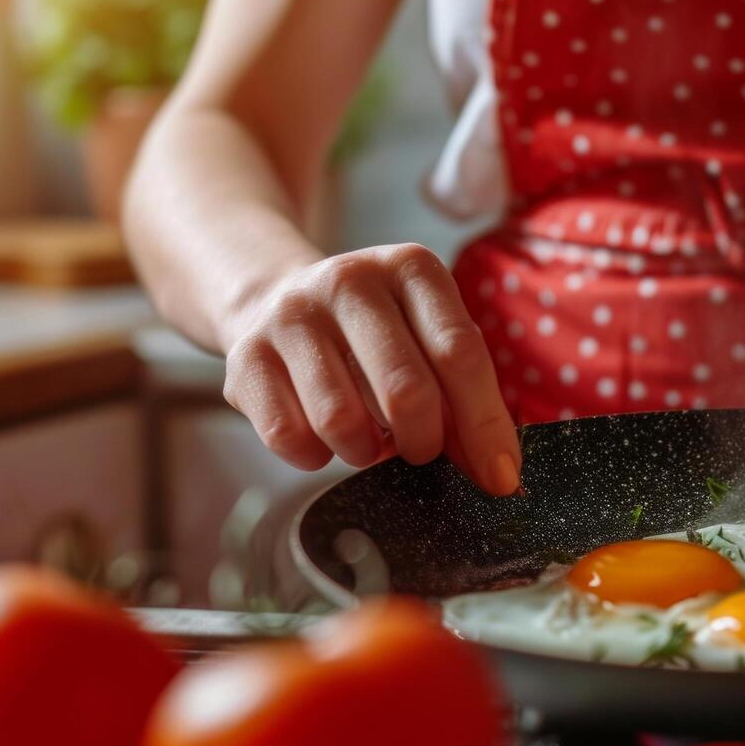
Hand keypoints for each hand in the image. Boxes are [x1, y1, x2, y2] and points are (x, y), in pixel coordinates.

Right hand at [219, 243, 521, 492]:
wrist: (274, 299)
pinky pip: (288, 437)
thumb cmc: (375, 332)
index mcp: (411, 268)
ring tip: (372, 441)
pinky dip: (316, 457)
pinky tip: (324, 439)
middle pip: (406, 390)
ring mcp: (292, 316)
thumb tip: (497, 470)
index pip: (459, 354)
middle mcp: (350, 281)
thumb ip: (464, 393)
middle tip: (423, 451)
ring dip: (366, 453)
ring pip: (341, 421)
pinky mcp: (245, 357)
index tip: (499, 477)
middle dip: (425, 442)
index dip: (484, 425)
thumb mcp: (426, 336)